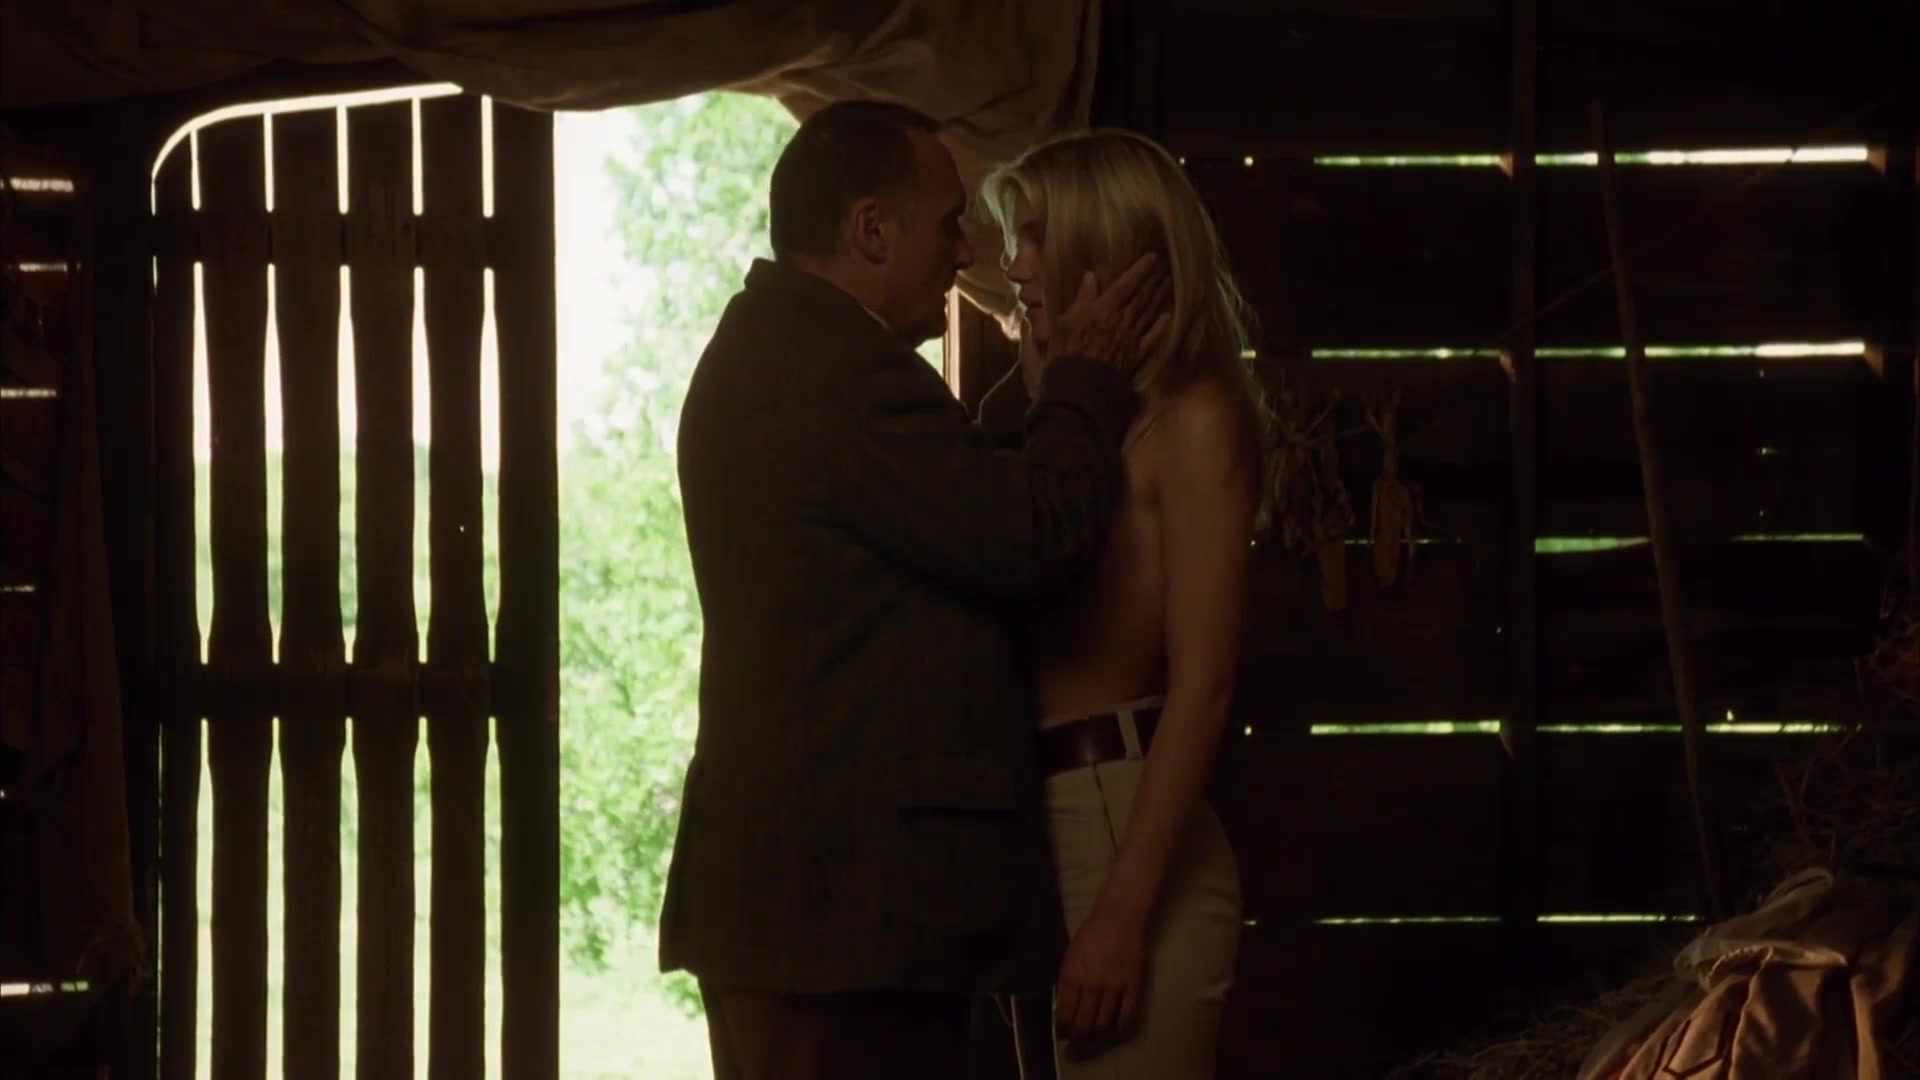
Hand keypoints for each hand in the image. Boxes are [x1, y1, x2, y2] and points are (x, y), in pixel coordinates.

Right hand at [1050, 252, 1174, 373]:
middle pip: (1143, 296)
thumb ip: (1082, 298)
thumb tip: (1091, 276)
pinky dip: (1161, 326)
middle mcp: (1123, 319)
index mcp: (1105, 308)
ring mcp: (1133, 338)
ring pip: (1150, 312)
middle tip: (1166, 266)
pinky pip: (1152, 338)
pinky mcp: (1137, 356)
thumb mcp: (1066, 321)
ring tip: (1169, 282)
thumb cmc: (1066, 352)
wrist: (1079, 387)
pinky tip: (1168, 317)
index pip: (1127, 283)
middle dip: (1154, 280)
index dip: (1140, 269)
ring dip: (1159, 296)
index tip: (1153, 256)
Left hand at [1055, 903, 1146, 1047]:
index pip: (1065, 1014)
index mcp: (1072, 977)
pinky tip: (1113, 1030)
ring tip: (1093, 1039)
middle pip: (1084, 1025)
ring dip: (1096, 1037)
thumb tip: (1066, 1008)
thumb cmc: (1091, 934)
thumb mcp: (1070, 957)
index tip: (1063, 1036)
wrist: (1119, 919)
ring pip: (1103, 1025)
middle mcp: (1091, 986)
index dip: (1063, 1030)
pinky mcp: (1133, 987)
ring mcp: (1114, 988)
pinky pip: (1126, 1017)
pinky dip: (1118, 1028)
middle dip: (1077, 1040)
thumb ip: (1068, 983)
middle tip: (1076, 1046)